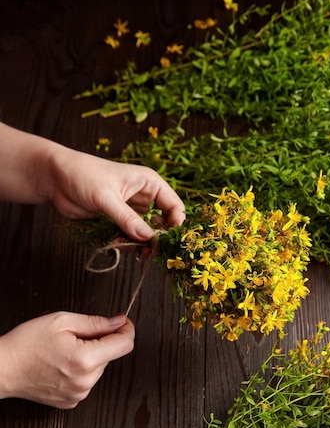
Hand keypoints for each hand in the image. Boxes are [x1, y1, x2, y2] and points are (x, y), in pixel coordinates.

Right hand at [0, 312, 134, 408]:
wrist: (2, 369)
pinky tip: (60, 366)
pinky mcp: (72, 402)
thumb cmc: (26, 343)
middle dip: (100, 342)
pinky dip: (80, 371)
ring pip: (99, 368)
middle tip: (74, 336)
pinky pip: (87, 381)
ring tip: (63, 352)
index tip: (121, 322)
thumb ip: (96, 322)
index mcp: (86, 359)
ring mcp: (79, 394)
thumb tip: (119, 322)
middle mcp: (86, 381)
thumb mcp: (62, 321)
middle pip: (110, 355)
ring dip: (90, 357)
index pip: (125, 344)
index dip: (126, 329)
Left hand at [49, 148, 185, 240]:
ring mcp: (131, 210)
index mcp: (149, 183)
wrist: (56, 179)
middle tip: (149, 252)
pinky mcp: (118, 221)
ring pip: (146, 233)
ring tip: (126, 247)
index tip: (168, 241)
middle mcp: (144, 196)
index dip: (176, 224)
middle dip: (157, 238)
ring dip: (140, 243)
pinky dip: (127, 243)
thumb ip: (127, 218)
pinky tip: (115, 243)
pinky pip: (130, 236)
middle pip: (163, 223)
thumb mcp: (107, 197)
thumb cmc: (83, 175)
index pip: (174, 205)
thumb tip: (147, 238)